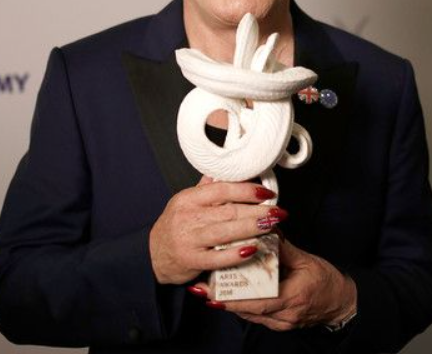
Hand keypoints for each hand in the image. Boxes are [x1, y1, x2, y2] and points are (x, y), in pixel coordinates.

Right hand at [149, 176, 286, 284]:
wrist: (153, 254)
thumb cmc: (175, 227)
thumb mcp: (186, 203)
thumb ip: (207, 189)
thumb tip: (228, 171)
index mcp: (189, 198)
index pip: (222, 189)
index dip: (247, 190)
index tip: (266, 193)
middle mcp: (188, 216)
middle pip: (229, 210)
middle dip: (258, 211)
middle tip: (278, 211)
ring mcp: (189, 239)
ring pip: (226, 231)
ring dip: (252, 228)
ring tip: (272, 225)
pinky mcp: (191, 260)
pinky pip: (217, 257)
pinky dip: (236, 253)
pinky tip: (253, 249)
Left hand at [192, 238, 356, 330]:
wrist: (341, 303)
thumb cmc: (326, 282)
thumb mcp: (307, 260)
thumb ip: (284, 247)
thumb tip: (266, 228)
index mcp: (292, 298)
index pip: (258, 300)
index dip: (233, 297)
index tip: (213, 290)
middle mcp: (284, 315)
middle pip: (247, 310)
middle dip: (222, 300)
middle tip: (200, 289)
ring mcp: (281, 322)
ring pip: (249, 314)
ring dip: (228, 303)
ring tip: (206, 291)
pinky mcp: (279, 322)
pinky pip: (255, 315)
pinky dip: (240, 305)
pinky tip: (226, 296)